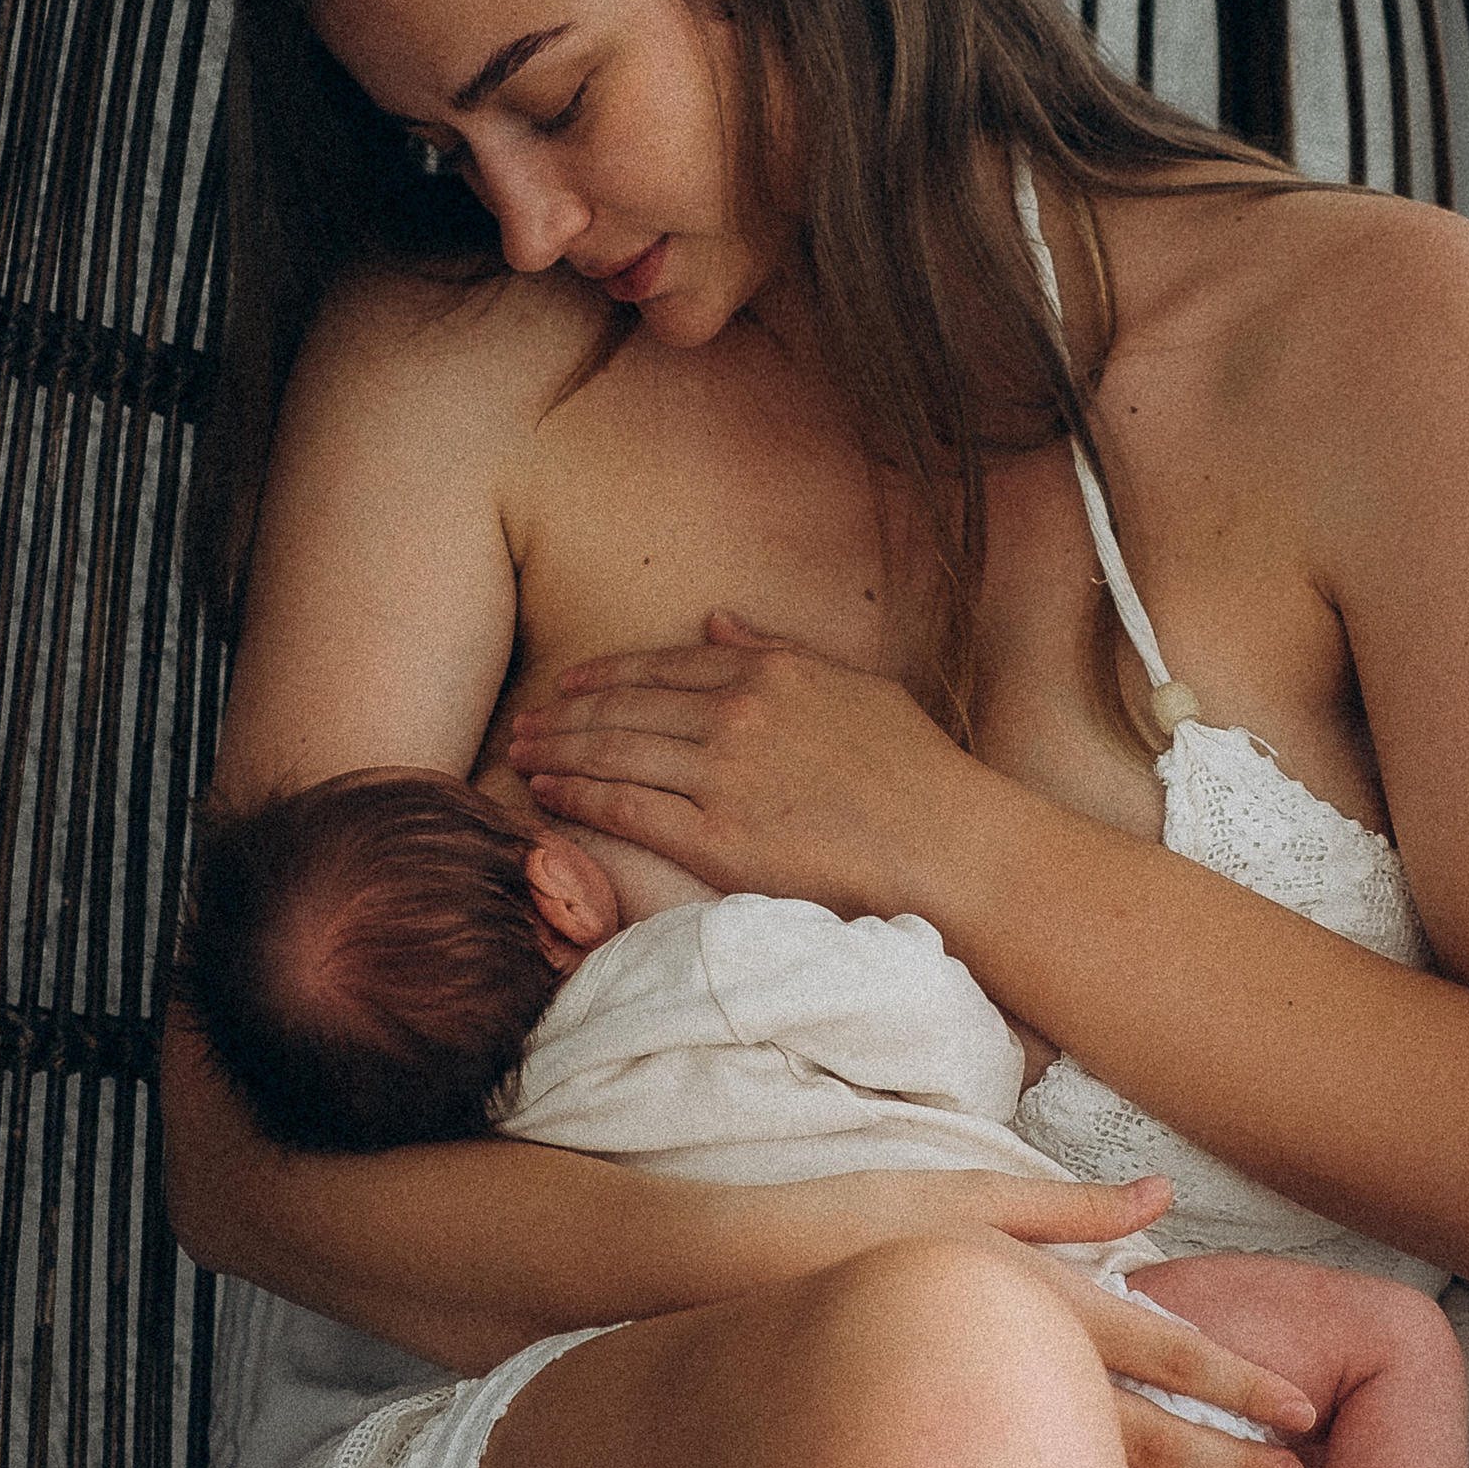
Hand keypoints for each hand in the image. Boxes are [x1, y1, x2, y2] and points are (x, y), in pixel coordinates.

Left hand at [507, 613, 974, 907]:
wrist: (948, 846)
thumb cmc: (916, 772)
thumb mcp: (854, 687)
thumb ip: (778, 651)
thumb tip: (718, 621)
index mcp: (771, 673)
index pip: (662, 667)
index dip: (603, 675)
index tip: (568, 685)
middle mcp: (738, 714)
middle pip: (623, 708)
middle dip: (562, 714)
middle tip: (524, 724)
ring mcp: (723, 776)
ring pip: (612, 753)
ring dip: (556, 752)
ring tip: (520, 755)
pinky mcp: (717, 839)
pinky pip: (625, 808)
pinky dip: (577, 797)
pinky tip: (547, 794)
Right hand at [694, 1165, 1316, 1467]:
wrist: (719, 1297)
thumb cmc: (845, 1230)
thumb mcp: (961, 1192)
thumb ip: (1065, 1205)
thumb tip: (1160, 1193)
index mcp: (1031, 1293)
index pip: (1162, 1344)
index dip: (1237, 1380)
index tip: (1302, 1410)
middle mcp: (1013, 1369)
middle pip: (1146, 1430)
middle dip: (1229, 1459)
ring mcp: (971, 1433)